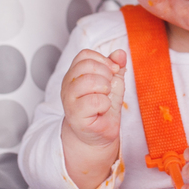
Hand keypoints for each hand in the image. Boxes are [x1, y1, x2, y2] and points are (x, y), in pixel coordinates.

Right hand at [60, 49, 125, 188]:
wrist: (97, 134)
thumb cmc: (102, 108)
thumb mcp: (113, 83)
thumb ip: (115, 67)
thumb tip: (120, 53)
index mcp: (74, 74)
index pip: (85, 55)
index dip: (103, 60)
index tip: (112, 72)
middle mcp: (68, 85)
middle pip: (87, 65)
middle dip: (106, 74)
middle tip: (108, 88)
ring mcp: (69, 100)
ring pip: (89, 81)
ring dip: (105, 89)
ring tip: (105, 98)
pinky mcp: (75, 116)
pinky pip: (95, 101)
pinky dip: (105, 104)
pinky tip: (102, 110)